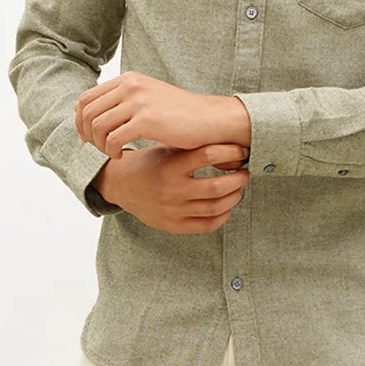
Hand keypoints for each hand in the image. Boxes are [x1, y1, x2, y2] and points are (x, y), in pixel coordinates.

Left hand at [75, 71, 220, 154]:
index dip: (80, 121)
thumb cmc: (182, 115)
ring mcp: (138, 101)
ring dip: (99, 145)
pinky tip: (123, 155)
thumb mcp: (149, 99)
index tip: (88, 137)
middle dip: (87, 135)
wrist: (211, 119)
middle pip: (87, 112)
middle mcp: (130, 86)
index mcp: (128, 79)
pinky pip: (113, 139)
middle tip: (98, 149)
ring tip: (112, 153)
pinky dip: (112, 151)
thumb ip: (124, 101)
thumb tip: (94, 113)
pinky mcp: (147, 120)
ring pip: (97, 126)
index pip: (86, 98)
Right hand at [99, 143, 251, 234]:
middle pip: (217, 187)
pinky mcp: (173, 226)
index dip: (231, 152)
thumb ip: (192, 146)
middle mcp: (171, 190)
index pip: (208, 155)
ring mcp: (172, 210)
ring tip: (238, 188)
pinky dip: (223, 216)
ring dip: (234, 197)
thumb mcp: (165, 148)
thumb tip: (229, 139)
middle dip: (238, 179)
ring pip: (215, 207)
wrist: (120, 185)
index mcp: (170, 165)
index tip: (242, 150)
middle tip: (244, 172)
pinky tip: (226, 206)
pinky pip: (207, 225)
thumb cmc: (149, 163)